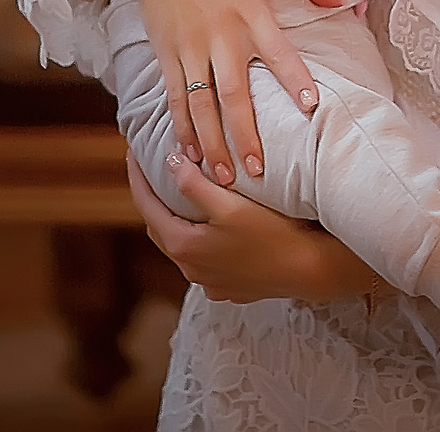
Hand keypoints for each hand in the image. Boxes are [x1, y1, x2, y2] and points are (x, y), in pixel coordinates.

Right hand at [66, 0, 344, 185]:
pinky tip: (188, 152)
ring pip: (201, 105)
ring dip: (212, 143)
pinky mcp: (167, 53)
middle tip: (258, 170)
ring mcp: (190, 49)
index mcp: (251, 13)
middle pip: (235, 95)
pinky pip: (175, 97)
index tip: (310, 107)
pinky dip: (181, 126)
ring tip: (222, 176)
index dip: (294, 78)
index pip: (278, 52)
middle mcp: (220, 37)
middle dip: (245, 136)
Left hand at [127, 151, 380, 303]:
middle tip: (152, 171)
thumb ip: (196, 185)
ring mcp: (209, 282)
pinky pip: (202, 260)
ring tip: (181, 195)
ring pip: (181, 246)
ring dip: (176, 221)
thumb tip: (171, 163)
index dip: (136, 178)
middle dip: (152, 199)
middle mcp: (190, 269)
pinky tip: (211, 228)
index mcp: (184, 246)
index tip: (130, 153)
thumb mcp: (231, 205)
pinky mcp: (228, 287)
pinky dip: (198, 239)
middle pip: (160, 228)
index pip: (146, 206)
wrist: (309, 270)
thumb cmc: (273, 234)